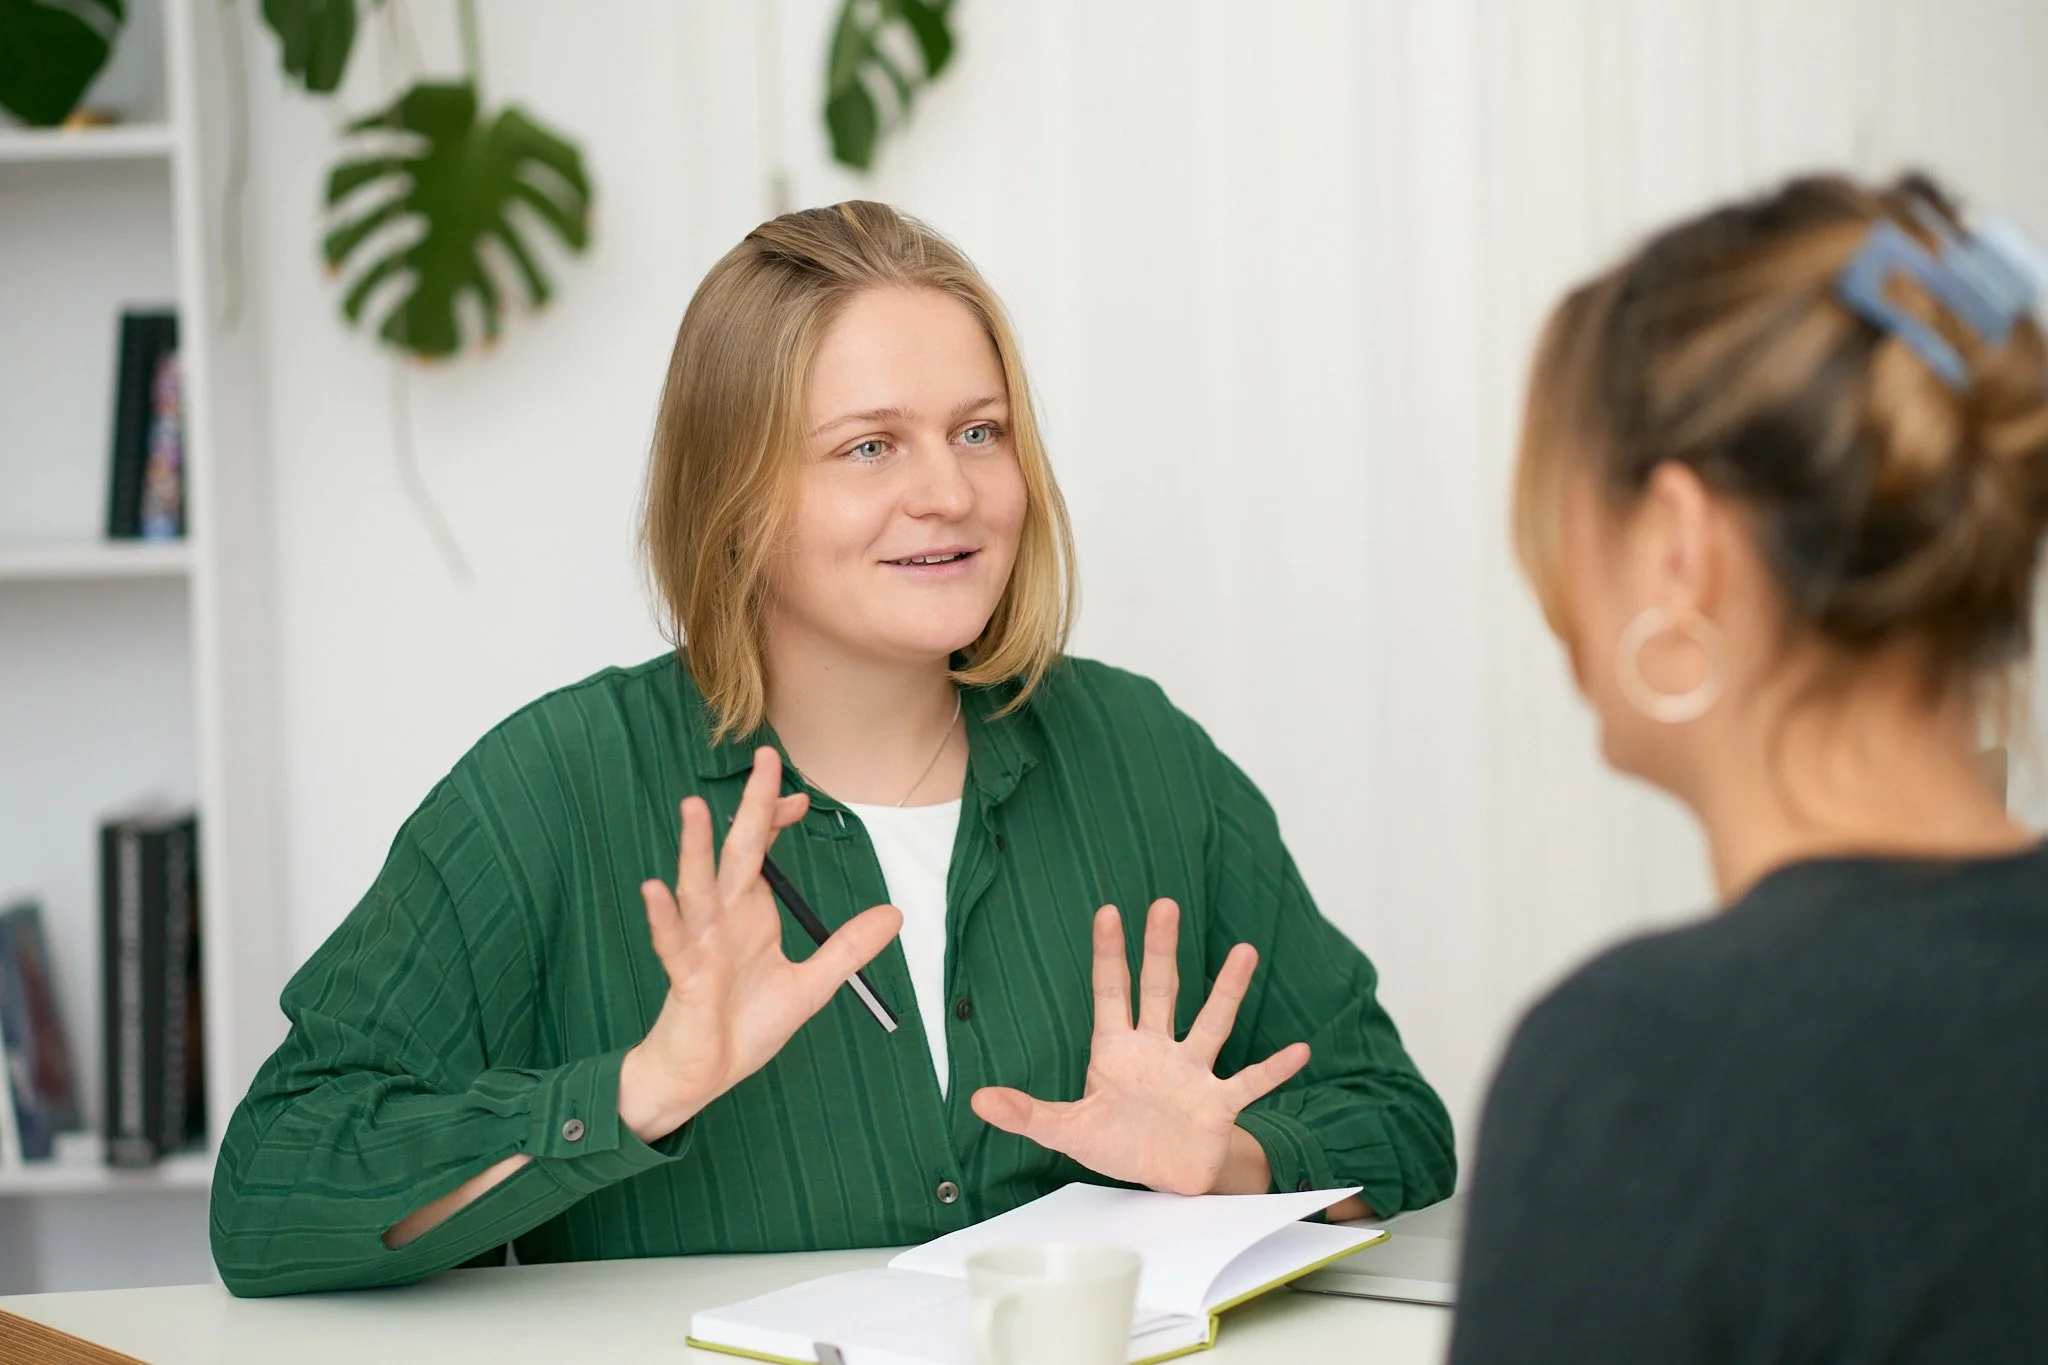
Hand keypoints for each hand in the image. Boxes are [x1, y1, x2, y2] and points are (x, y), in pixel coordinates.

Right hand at [619, 747, 901, 1141]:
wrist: (701, 1076)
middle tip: (766, 761)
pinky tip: (656, 889)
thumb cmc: (741, 1026)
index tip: (801, 798)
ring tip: (695, 807)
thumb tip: (895, 914)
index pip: (762, 851)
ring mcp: (700, 944)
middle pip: (737, 853)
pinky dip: (664, 917)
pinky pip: (672, 943)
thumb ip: (847, 948)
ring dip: (696, 848)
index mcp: (749, 914)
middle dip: (752, 809)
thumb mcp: (811, 986)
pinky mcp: (684, 978)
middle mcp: (722, 918)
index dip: (778, 820)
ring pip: (697, 887)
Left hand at [970, 899, 1309, 1195]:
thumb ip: (1028, 1114)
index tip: (1107, 911)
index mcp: (1118, 1050)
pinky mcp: (1219, 1105)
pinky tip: (1300, 1050)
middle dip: (1160, 949)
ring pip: (1212, 1023)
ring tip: (1246, 951)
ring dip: (1228, 990)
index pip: (1110, 992)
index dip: (1108, 954)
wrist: (1164, 1180)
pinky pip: (1250, 1082)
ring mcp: (1192, 1073)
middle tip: (1164, 903)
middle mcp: (1158, 1051)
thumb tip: (978, 1099)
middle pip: (1160, 991)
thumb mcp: (1068, 1131)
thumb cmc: (1119, 1144)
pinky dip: (1274, 1070)